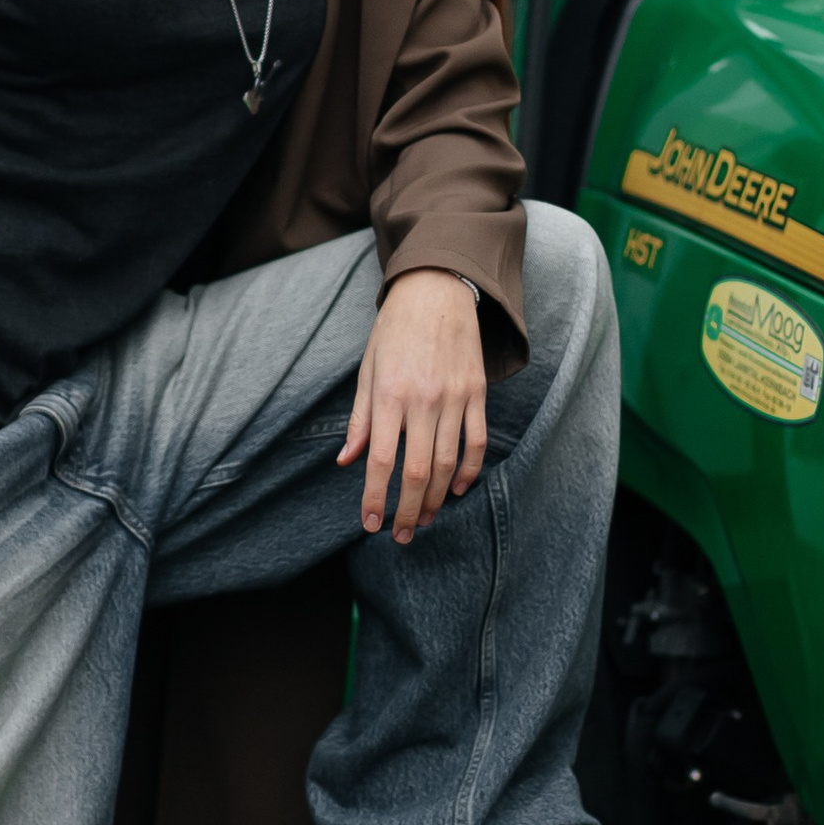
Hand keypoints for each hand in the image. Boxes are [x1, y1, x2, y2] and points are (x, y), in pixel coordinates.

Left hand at [339, 271, 486, 543]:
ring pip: (449, 463)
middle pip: (418, 471)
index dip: (375, 497)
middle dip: (408, 511)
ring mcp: (454, 397)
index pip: (380, 460)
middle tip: (400, 535)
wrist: (437, 289)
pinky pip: (477, 442)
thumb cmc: (394, 330)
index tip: (370, 524)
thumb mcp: (367, 369)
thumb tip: (346, 462)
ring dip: (437, 499)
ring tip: (425, 520)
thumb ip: (360, 419)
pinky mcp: (477, 393)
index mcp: (389, 394)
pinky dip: (469, 471)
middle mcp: (423, 399)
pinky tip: (457, 489)